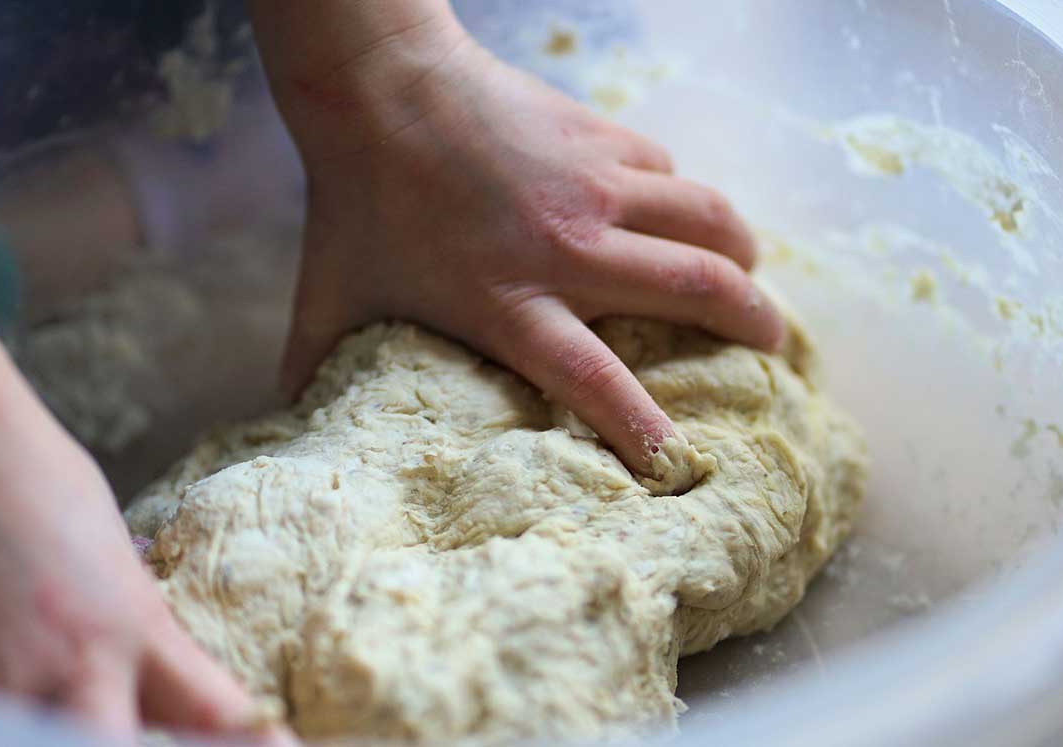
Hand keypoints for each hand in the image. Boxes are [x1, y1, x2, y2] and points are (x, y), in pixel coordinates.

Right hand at [0, 383, 288, 744]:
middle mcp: (74, 664)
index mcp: (136, 628)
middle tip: (121, 734)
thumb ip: (140, 638)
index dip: (251, 746)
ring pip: (30, 746)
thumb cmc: (39, 487)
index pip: (212, 716)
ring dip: (42, 735)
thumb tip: (163, 691)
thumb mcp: (118, 566)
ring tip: (42, 707)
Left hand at [258, 14, 783, 475]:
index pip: (592, 377)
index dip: (643, 426)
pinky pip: (673, 174)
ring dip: (743, 254)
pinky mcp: (604, 139)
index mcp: (506, 300)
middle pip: (694, 286)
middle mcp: (567, 246)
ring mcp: (595, 186)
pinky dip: (687, 201)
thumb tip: (289, 429)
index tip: (679, 463)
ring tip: (752, 279)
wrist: (380, 88)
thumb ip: (318, 371)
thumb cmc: (356, 205)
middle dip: (751, 323)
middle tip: (773, 347)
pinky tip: (676, 215)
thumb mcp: (331, 301)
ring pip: (708, 218)